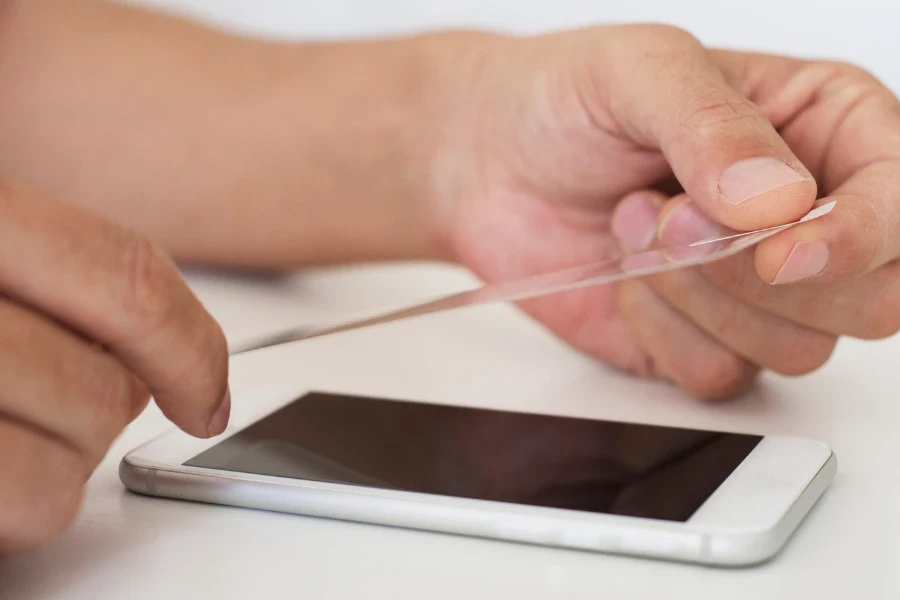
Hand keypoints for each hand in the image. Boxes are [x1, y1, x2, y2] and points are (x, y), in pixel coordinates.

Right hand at [0, 179, 229, 555]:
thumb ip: (64, 282)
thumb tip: (173, 369)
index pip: (127, 276)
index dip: (191, 346)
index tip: (206, 397)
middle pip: (108, 386)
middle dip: (101, 413)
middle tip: (39, 403)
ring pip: (77, 459)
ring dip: (54, 461)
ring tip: (0, 433)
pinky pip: (33, 507)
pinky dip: (18, 507)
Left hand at [433, 25, 899, 397]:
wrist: (487, 163)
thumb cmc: (565, 100)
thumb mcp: (638, 71)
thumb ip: (715, 125)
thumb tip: (782, 202)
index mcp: (824, 131)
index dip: (860, 240)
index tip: (781, 250)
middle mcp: (806, 218)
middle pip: (873, 300)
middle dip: (759, 275)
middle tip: (674, 220)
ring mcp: (757, 290)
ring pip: (797, 348)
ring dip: (699, 298)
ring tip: (637, 230)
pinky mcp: (704, 339)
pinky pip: (721, 376)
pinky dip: (662, 335)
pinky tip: (626, 278)